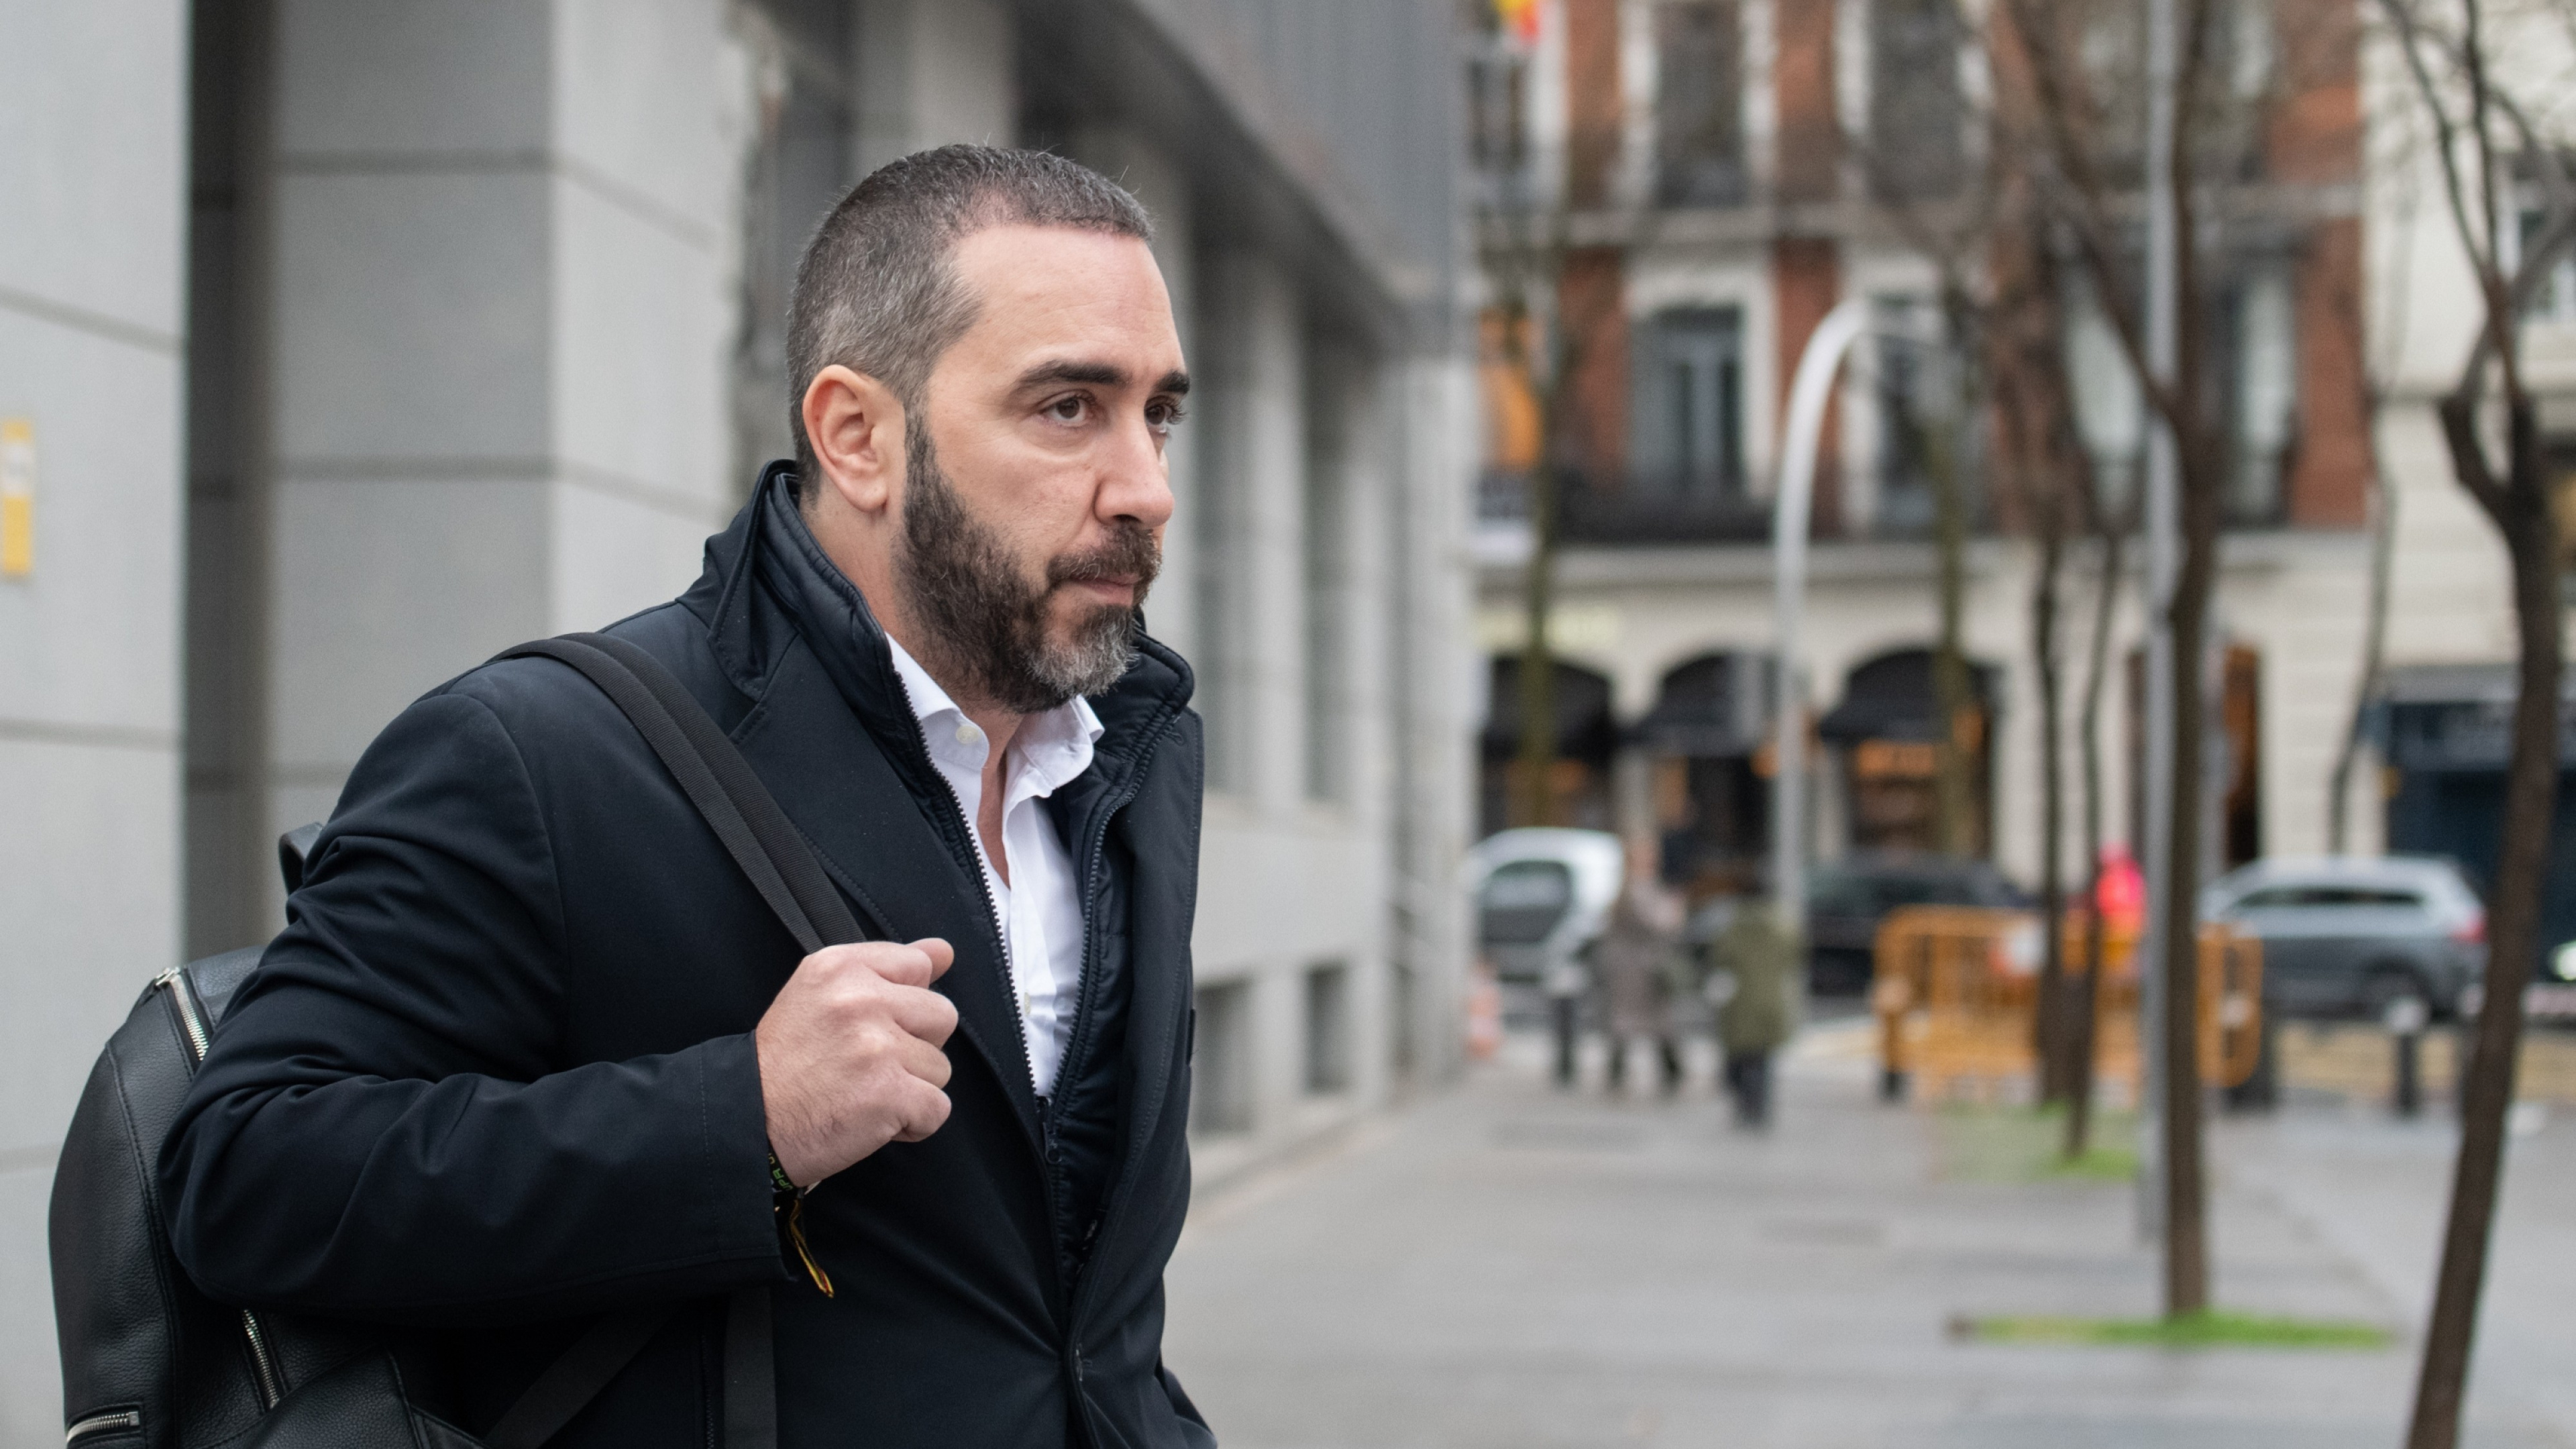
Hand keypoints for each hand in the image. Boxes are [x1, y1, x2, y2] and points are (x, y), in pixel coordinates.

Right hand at [755, 938, 958, 1186]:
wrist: (744, 1120)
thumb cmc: (784, 1063)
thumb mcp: (820, 995)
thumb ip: (887, 968)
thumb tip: (944, 951)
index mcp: (841, 967)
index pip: (919, 966)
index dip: (906, 1006)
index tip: (875, 1027)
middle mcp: (860, 999)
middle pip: (942, 1016)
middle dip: (916, 1048)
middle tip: (868, 1066)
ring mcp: (876, 1046)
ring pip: (940, 1067)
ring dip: (911, 1089)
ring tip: (863, 1094)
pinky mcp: (888, 1093)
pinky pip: (937, 1109)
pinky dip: (913, 1125)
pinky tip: (873, 1121)